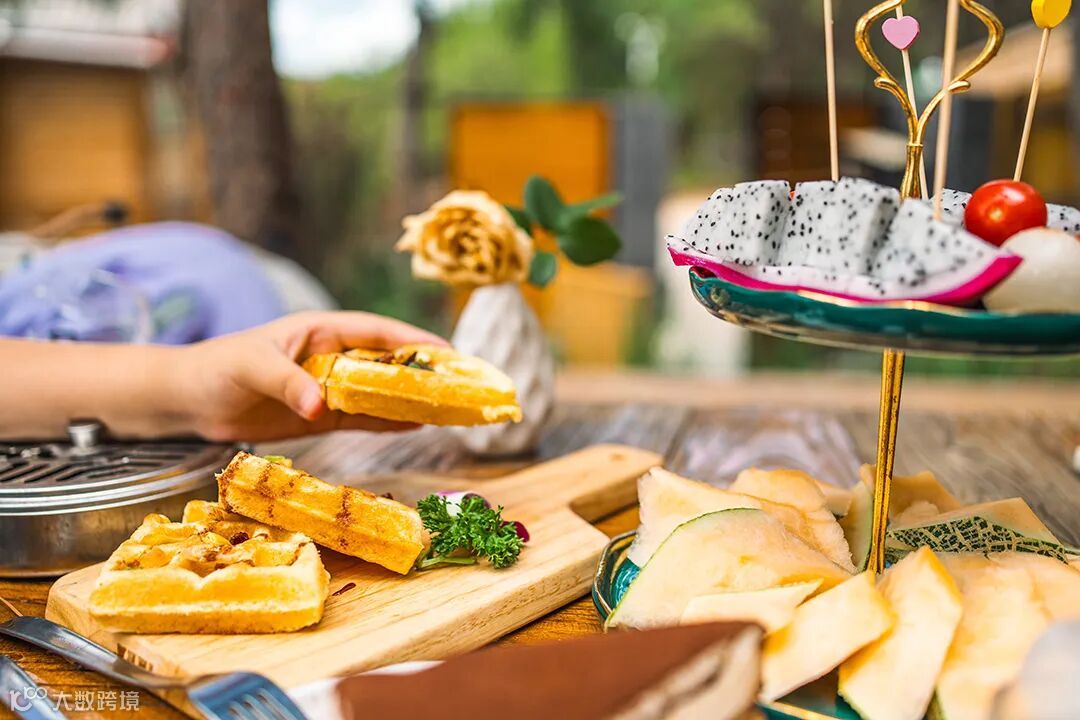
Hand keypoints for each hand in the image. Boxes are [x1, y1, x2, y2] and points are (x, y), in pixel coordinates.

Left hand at [176, 311, 447, 441]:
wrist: (189, 400)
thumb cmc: (218, 369)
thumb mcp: (253, 368)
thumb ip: (288, 383)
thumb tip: (321, 406)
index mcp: (322, 332)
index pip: (378, 333)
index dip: (414, 342)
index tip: (449, 354)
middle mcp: (332, 357)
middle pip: (389, 364)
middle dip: (426, 372)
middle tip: (466, 385)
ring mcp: (330, 387)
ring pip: (382, 393)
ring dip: (415, 400)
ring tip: (454, 409)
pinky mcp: (322, 415)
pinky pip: (365, 418)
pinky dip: (392, 422)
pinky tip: (419, 426)